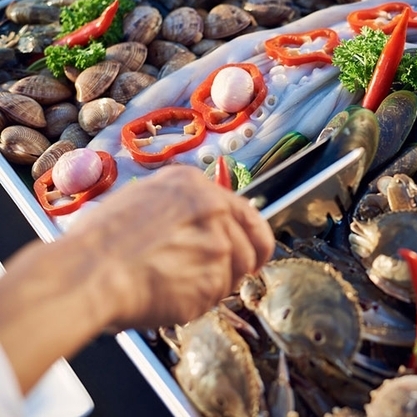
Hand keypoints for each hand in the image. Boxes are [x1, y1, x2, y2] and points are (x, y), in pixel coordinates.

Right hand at [66, 164, 274, 328]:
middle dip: (237, 266)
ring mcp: (218, 243)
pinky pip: (216, 297)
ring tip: (177, 285)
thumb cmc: (99, 243)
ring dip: (214, 285)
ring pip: (235, 273)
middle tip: (218, 278)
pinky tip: (169, 296)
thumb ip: (179, 209)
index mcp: (194, 185)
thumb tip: (194, 226)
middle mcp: (214, 209)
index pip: (246, 212)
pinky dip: (197, 302)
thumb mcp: (141, 200)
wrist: (88, 274)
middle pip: (249, 245)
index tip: (256, 252)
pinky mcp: (215, 277)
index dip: (253, 237)